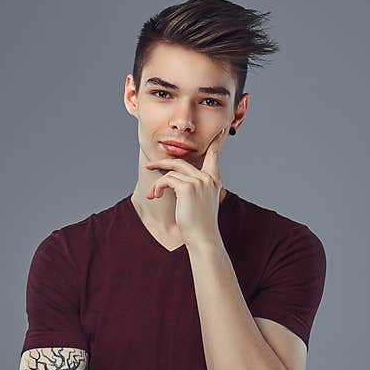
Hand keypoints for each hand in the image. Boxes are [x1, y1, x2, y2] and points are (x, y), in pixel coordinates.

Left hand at [142, 125, 229, 246]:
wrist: (203, 239)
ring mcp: (198, 181)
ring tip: (152, 193)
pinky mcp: (187, 187)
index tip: (220, 130)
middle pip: (181, 161)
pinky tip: (155, 196)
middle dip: (162, 162)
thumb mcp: (201, 203)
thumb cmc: (200, 225)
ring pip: (171, 172)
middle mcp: (207, 178)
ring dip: (158, 183)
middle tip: (149, 165)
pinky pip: (166, 180)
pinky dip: (158, 187)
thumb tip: (174, 179)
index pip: (214, 156)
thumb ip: (194, 188)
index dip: (216, 143)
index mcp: (213, 181)